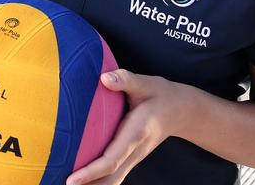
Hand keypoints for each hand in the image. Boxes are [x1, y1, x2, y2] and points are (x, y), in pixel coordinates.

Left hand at [65, 69, 186, 184]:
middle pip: (110, 179)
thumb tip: (104, 78)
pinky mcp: (131, 157)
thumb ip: (125, 80)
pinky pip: (114, 175)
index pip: (111, 160)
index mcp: (135, 134)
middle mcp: (134, 151)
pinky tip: (83, 180)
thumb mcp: (146, 83)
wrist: (182, 111)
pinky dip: (98, 180)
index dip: (91, 171)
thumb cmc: (161, 95)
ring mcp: (134, 157)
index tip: (72, 179)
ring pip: (112, 180)